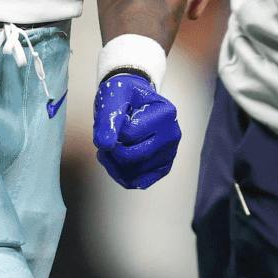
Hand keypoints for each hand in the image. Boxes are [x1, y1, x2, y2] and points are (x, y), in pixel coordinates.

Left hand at [92, 72, 181, 188]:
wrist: (133, 99)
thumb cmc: (124, 94)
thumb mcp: (113, 96)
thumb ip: (108, 117)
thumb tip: (105, 144)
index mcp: (166, 113)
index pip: (128, 134)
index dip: (111, 129)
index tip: (112, 118)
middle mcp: (172, 134)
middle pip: (131, 157)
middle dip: (110, 149)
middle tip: (106, 136)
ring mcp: (169, 153)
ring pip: (133, 173)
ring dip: (112, 163)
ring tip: (110, 145)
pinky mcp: (163, 167)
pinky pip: (138, 182)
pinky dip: (121, 175)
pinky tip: (115, 160)